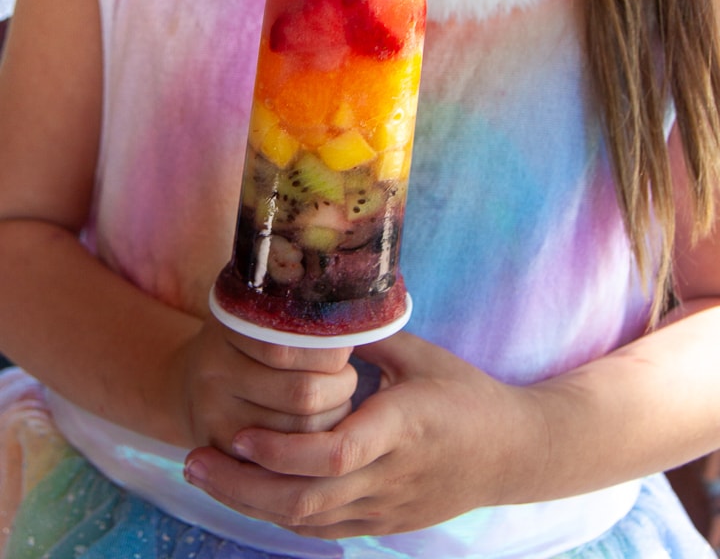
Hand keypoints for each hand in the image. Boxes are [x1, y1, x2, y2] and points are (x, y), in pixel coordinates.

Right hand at [172, 315, 357, 451]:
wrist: (192, 382)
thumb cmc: (249, 342)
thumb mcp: (264, 312)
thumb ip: (302, 309)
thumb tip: (363, 314)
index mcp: (231, 326)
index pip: (295, 346)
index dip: (332, 351)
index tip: (345, 348)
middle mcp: (215, 370)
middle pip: (303, 393)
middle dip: (340, 387)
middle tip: (347, 378)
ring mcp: (214, 416)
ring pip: (301, 430)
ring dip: (333, 418)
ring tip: (336, 401)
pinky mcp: (222, 453)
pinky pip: (285, 460)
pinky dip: (312, 447)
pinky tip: (317, 429)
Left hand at [183, 331, 542, 537]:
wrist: (513, 452)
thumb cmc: (467, 395)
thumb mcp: (421, 357)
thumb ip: (368, 340)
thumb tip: (318, 316)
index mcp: (403, 427)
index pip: (336, 454)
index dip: (282, 451)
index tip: (240, 432)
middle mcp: (391, 475)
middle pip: (307, 500)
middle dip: (242, 487)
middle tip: (194, 461)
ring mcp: (387, 507)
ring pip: (308, 521)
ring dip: (251, 503)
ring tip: (207, 473)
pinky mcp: (386, 523)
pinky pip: (324, 527)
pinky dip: (281, 512)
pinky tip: (251, 491)